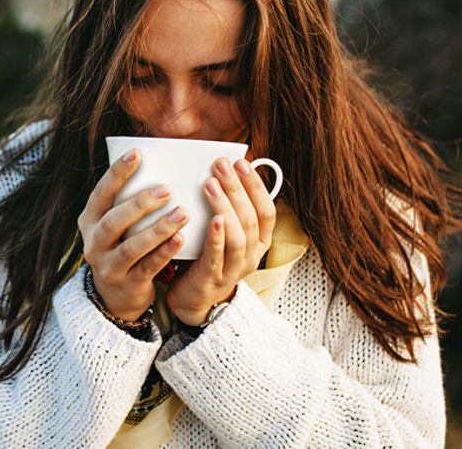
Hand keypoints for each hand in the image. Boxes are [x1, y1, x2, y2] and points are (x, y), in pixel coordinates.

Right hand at [78, 148, 190, 320]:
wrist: (115, 297)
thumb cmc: (121, 247)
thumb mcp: (114, 226)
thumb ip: (126, 203)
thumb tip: (157, 164)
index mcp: (89, 221)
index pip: (101, 194)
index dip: (117, 174)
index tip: (137, 153)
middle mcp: (93, 243)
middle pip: (114, 221)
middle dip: (140, 204)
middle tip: (166, 189)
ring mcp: (108, 266)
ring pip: (132, 246)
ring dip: (158, 229)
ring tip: (181, 212)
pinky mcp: (127, 284)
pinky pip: (147, 267)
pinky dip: (164, 252)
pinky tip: (180, 239)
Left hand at [166, 155, 276, 325]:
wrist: (194, 298)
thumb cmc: (208, 256)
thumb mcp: (225, 232)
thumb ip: (228, 208)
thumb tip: (223, 171)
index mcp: (259, 242)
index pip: (267, 211)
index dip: (256, 186)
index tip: (242, 162)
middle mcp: (252, 255)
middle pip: (250, 218)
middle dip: (237, 188)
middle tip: (221, 165)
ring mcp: (234, 269)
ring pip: (238, 235)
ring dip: (226, 206)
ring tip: (211, 184)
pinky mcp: (213, 278)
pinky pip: (218, 255)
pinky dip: (217, 236)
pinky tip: (213, 219)